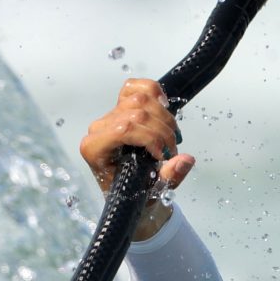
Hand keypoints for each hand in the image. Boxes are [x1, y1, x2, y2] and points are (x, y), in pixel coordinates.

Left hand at [78, 77, 195, 240]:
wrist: (129, 191)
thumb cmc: (134, 193)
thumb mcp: (153, 192)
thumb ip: (169, 177)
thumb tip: (185, 160)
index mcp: (94, 149)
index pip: (125, 129)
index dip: (151, 137)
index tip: (163, 154)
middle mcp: (97, 130)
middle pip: (136, 112)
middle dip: (162, 130)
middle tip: (171, 150)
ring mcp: (108, 116)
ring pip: (139, 98)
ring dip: (163, 116)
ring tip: (170, 136)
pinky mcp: (119, 108)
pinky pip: (133, 87)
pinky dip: (153, 91)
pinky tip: (163, 107)